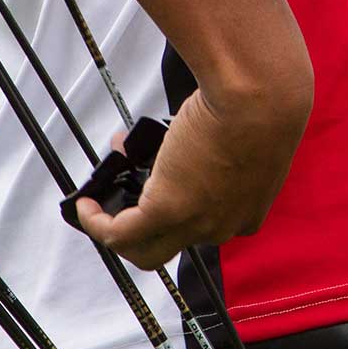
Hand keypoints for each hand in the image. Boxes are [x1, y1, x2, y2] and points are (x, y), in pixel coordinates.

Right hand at [75, 78, 309, 268]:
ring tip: (97, 205)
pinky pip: (120, 232)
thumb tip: (164, 141)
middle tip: (123, 200)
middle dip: (141, 225)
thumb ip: (206, 148)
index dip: (175, 205)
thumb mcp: (236, 137)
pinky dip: (98, 223)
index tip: (157, 180)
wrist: (261, 98)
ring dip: (116, 231)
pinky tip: (86, 205)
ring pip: (144, 250)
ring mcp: (195, 223)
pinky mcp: (167, 209)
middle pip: (170, 246)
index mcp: (246, 212)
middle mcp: (221, 227)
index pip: (204, 226)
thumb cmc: (261, 102)